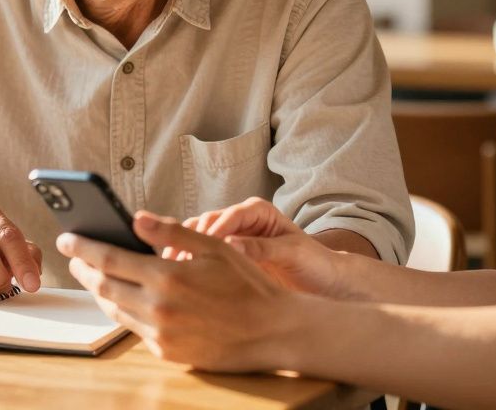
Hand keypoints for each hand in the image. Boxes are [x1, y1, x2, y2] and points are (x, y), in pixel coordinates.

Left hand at [58, 211, 302, 372]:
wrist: (273, 332)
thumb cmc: (247, 285)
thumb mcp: (213, 247)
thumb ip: (171, 232)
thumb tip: (135, 218)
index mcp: (166, 278)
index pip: (108, 258)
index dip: (83, 246)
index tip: (66, 236)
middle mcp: (158, 309)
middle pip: (103, 286)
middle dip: (84, 268)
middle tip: (73, 255)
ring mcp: (161, 334)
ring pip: (114, 310)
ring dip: (98, 290)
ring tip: (93, 274)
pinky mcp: (166, 352)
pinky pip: (134, 328)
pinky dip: (122, 310)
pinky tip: (122, 298)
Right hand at [180, 197, 347, 296]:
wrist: (323, 283)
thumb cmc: (314, 264)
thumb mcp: (292, 254)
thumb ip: (262, 249)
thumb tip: (230, 246)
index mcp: (258, 211)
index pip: (230, 216)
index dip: (213, 231)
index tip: (200, 249)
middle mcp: (241, 220)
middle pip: (207, 223)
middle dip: (191, 240)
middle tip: (177, 262)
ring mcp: (230, 237)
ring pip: (197, 237)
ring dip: (183, 250)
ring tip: (172, 270)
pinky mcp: (225, 256)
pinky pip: (201, 255)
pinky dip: (188, 263)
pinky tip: (178, 277)